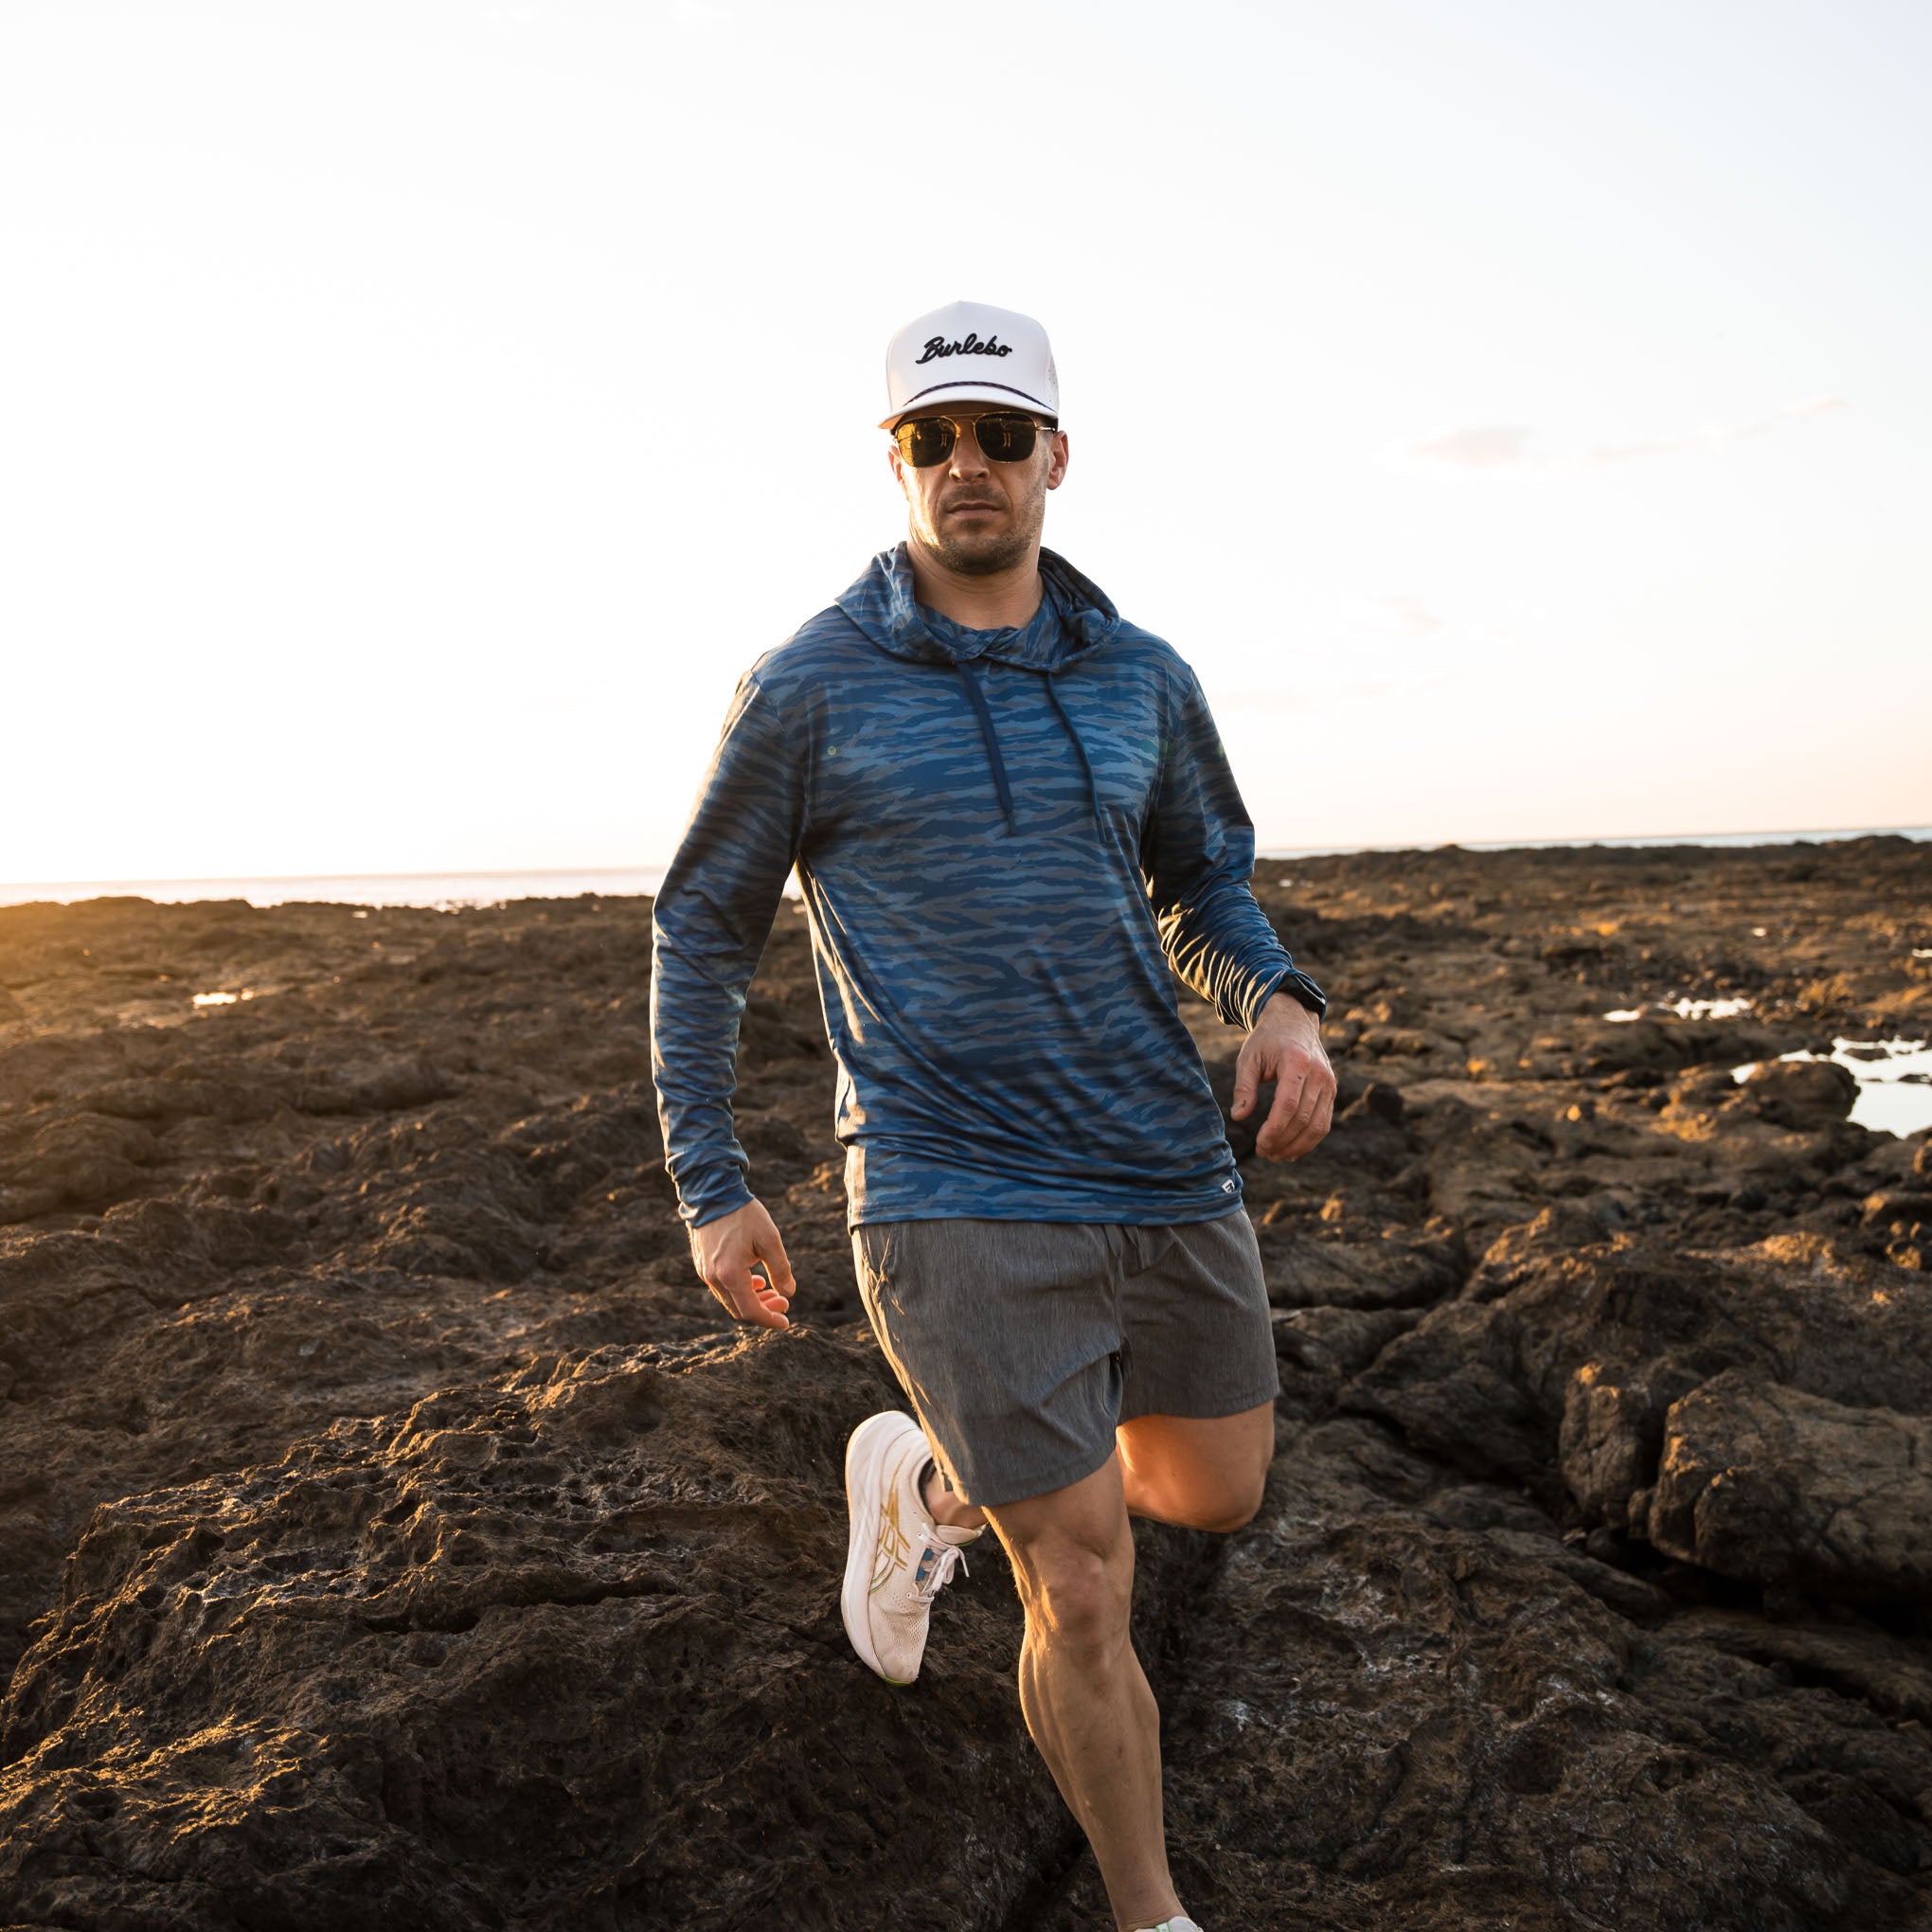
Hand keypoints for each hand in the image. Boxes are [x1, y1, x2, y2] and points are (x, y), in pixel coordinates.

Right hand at [690, 1198, 795, 1329]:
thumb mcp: (770, 1239)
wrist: (712, 1192)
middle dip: (764, 1311)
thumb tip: (788, 1293)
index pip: (751, 1311)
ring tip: (771, 1290)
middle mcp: (714, 1278)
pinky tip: (754, 1279)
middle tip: (784, 1303)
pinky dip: (739, 1290)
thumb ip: (781, 1269)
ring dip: (752, 1300)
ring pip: (730, 1299)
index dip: (770, 1320)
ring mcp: (704, 1272)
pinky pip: (721, 1287)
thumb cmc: (743, 1214)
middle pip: (739, 1310)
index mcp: (730, 1274)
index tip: (786, 1322)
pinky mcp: (701, 1264)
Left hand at [1230, 992, 1335, 1161]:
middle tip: (1264, 1154)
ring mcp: (1328, 1083)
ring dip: (1297, 1146)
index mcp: (1296, 1063)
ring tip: (1276, 1156)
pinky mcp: (1332, 1090)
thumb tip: (1238, 1117)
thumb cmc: (1266, 1041)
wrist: (1294, 1022)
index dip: (1274, 1131)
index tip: (1259, 1145)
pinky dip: (1310, 1140)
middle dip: (1282, 1142)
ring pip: (1317, 1126)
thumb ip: (1244, 1087)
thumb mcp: (1248, 1058)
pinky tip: (1292, 1150)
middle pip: (1303, 1119)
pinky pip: (1324, 1122)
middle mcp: (1318, 1074)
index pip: (1288, 1106)